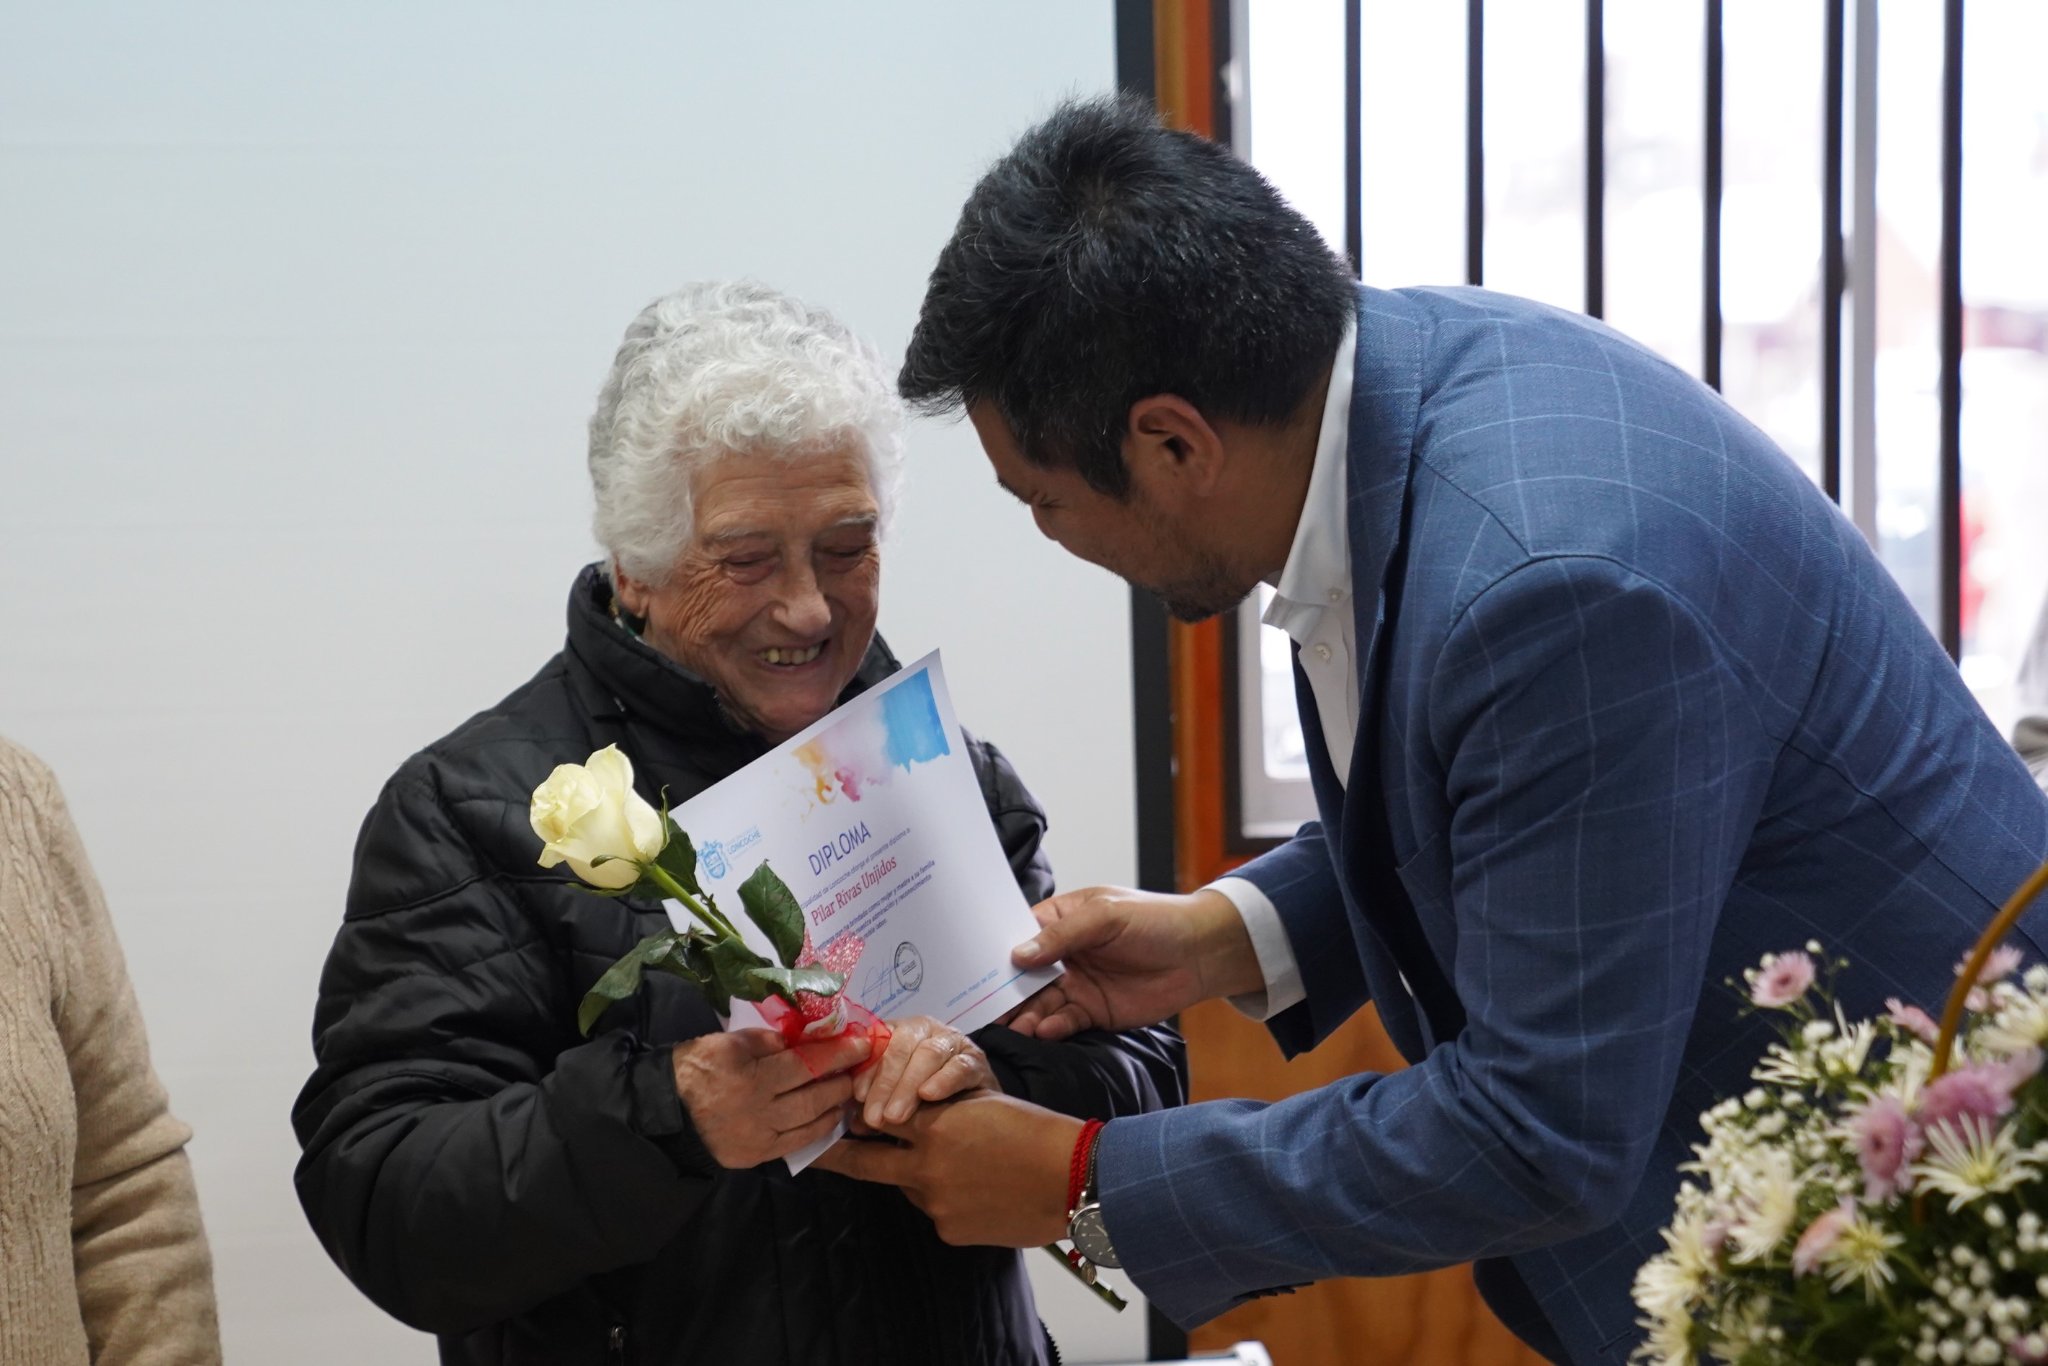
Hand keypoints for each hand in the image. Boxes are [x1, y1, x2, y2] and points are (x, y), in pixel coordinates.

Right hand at [671, 1028, 869, 1167]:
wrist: (667, 1111)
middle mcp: (758, 1109)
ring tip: (849, 1089)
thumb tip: (802, 1040)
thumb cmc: (697, 1067)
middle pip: (812, 1094)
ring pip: (809, 1121)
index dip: (836, 1053)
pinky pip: (796, 1143)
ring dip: (835, 1104)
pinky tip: (831, 1116)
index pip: (805, 1062)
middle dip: (842, 1079)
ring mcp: (758, 1136)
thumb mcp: (729, 1041)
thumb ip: (767, 1041)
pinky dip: (818, 1128)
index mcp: (750, 1075)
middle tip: (860, 1066)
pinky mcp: (756, 1155)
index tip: (860, 1042)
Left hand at [813, 1092, 1080, 1247]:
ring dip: (920, 1177)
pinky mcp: (950, 1230)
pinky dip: (949, 1201)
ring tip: (963, 1169)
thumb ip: (939, 1113)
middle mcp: (926, 1165)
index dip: (855, 1120)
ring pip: (911, 1187)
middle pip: (867, 1161)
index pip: (877, 1118)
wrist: (1070, 1177)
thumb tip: (905, 1123)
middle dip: (839, 1156)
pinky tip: (980, 1193)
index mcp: (934, 1126)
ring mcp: (935, 1202)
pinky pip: (937, 1212)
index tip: (834, 1121)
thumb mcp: (981, 1105)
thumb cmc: (1034, 1132)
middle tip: (816, 1153)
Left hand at [853, 1016, 996, 1128]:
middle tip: (875, 1117)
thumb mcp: (894, 1099)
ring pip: (928, 1054)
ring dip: (908, 1085)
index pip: (877, 1042)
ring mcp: (952, 1042)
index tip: (857, 1096)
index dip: (866, 1068)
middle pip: (901, 1047)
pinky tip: (929, 1095)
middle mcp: (924, 1030)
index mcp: (898, 1032)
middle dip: (885, 1083)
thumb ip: (876, 1104)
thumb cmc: (925, 1101)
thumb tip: (855, 1122)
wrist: (974, 1107)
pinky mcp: (976, 1059)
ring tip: (896, 1115)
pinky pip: (959, 1065)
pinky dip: (943, 1079)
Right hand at [1004, 886, 1260, 1039]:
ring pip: (1039, 1003)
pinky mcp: (1093, 1012)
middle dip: (1004, 992)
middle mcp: (1062, 955)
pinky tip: (1044, 1030)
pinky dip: (1052, 1027)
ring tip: (1015, 1026)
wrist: (1201, 954)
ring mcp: (1076, 985)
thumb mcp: (1106, 916)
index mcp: (1060, 921)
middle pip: (1022, 976)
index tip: (974, 971)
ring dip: (1025, 1015)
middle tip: (985, 1009)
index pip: (1018, 936)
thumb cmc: (1156, 920)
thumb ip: (1062, 936)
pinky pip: (1064, 1022)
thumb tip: (1018, 954)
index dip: (996, 953)